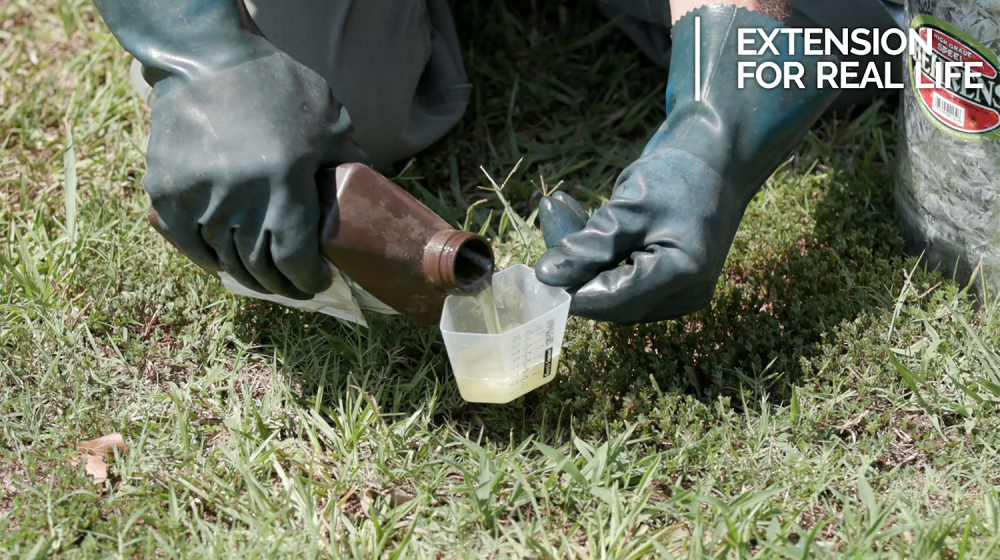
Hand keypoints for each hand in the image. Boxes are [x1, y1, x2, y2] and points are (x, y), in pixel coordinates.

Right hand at [145, 50, 366, 298]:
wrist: (204, 57)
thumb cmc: (275, 85)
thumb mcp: (327, 117)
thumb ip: (346, 156)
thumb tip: (369, 189)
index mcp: (283, 182)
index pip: (294, 257)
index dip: (306, 278)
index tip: (316, 281)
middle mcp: (239, 197)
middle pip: (259, 265)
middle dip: (280, 283)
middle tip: (293, 285)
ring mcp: (198, 197)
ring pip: (225, 258)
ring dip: (246, 274)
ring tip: (263, 277)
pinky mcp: (166, 193)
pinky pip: (190, 244)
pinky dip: (210, 259)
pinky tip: (226, 263)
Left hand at [536, 147, 739, 323]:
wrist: (721, 158)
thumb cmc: (681, 174)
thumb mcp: (630, 206)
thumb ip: (589, 244)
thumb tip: (546, 276)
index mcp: (681, 274)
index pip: (612, 298)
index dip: (570, 289)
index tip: (537, 269)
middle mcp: (684, 294)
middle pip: (610, 296)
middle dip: (574, 264)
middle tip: (550, 213)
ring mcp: (678, 293)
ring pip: (613, 287)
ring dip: (583, 254)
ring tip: (558, 206)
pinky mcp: (669, 284)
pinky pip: (624, 278)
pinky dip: (600, 254)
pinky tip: (577, 216)